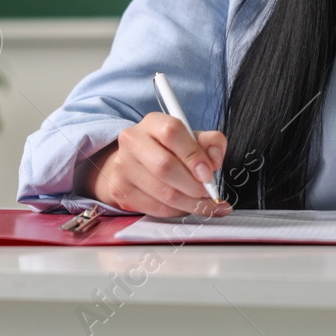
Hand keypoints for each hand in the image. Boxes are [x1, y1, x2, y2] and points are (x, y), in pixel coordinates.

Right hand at [81, 113, 230, 217]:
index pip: (172, 133)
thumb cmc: (168, 149)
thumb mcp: (191, 138)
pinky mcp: (121, 191)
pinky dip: (178, 212)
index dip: (194, 155)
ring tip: (205, 203)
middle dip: (193, 185)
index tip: (208, 173)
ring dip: (190, 203)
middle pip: (164, 167)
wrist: (134, 162)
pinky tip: (188, 207)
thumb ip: (211, 143)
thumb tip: (215, 161)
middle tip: (208, 192)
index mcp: (152, 123)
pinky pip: (156, 208)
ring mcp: (123, 167)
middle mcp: (133, 141)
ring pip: (162, 193)